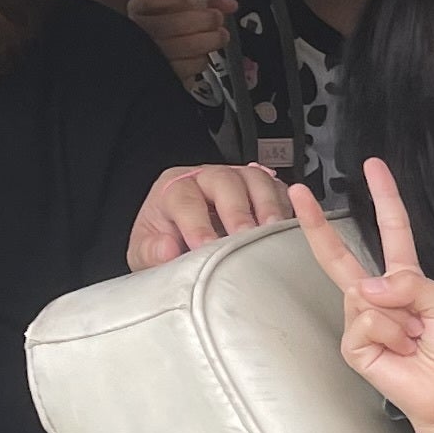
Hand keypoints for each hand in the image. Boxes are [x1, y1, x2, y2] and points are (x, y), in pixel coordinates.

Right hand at [130, 0, 243, 78]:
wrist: (163, 54)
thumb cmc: (174, 25)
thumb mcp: (184, 4)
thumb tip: (227, 3)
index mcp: (140, 10)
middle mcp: (141, 33)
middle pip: (172, 25)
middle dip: (204, 20)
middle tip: (216, 17)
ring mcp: (151, 57)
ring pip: (185, 48)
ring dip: (210, 40)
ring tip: (219, 35)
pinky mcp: (165, 77)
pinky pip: (189, 69)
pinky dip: (201, 60)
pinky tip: (202, 54)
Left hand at [131, 162, 291, 268]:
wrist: (186, 246)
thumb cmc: (167, 245)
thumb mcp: (146, 253)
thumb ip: (150, 252)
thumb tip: (166, 249)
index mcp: (173, 189)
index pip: (184, 197)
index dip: (195, 222)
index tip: (205, 246)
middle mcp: (206, 179)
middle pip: (223, 180)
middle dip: (236, 211)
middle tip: (244, 238)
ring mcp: (237, 181)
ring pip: (255, 179)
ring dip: (266, 205)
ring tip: (271, 232)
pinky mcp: (263, 192)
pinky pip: (279, 190)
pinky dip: (286, 207)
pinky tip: (286, 228)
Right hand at [290, 159, 433, 432]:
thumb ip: (411, 282)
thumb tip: (366, 287)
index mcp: (405, 280)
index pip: (391, 231)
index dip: (384, 199)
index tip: (373, 167)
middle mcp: (379, 296)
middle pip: (340, 256)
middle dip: (317, 224)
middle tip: (297, 192)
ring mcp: (362, 320)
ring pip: (366, 296)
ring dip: (400, 317)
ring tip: (414, 338)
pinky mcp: (354, 346)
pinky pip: (365, 322)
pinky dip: (389, 335)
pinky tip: (401, 351)